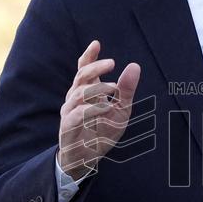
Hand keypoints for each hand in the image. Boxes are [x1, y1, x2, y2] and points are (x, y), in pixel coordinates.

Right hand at [58, 40, 140, 178]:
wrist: (88, 158)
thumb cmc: (102, 132)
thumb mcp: (121, 110)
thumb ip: (126, 90)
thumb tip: (134, 66)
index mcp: (87, 91)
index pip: (83, 69)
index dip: (88, 56)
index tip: (97, 43)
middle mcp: (75, 98)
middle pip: (81, 76)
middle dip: (95, 67)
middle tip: (112, 63)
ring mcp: (69, 112)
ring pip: (79, 93)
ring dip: (98, 89)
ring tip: (113, 89)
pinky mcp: (68, 127)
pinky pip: (77, 114)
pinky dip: (91, 109)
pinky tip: (104, 108)